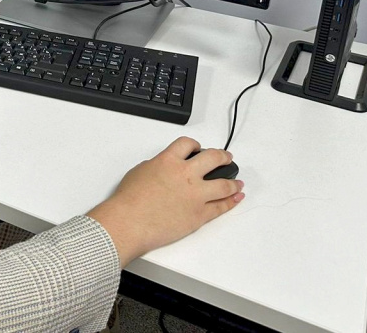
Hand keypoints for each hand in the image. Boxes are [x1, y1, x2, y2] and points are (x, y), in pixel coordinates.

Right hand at [86, 137, 243, 266]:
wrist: (130, 222)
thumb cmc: (129, 200)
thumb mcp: (139, 171)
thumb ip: (156, 166)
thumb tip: (164, 169)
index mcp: (168, 161)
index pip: (188, 144)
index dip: (195, 145)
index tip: (198, 148)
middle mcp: (186, 175)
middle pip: (213, 158)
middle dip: (222, 157)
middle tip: (226, 158)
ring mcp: (196, 195)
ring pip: (224, 184)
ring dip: (233, 182)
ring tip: (237, 182)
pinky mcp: (200, 215)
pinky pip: (221, 207)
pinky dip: (232, 201)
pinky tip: (236, 197)